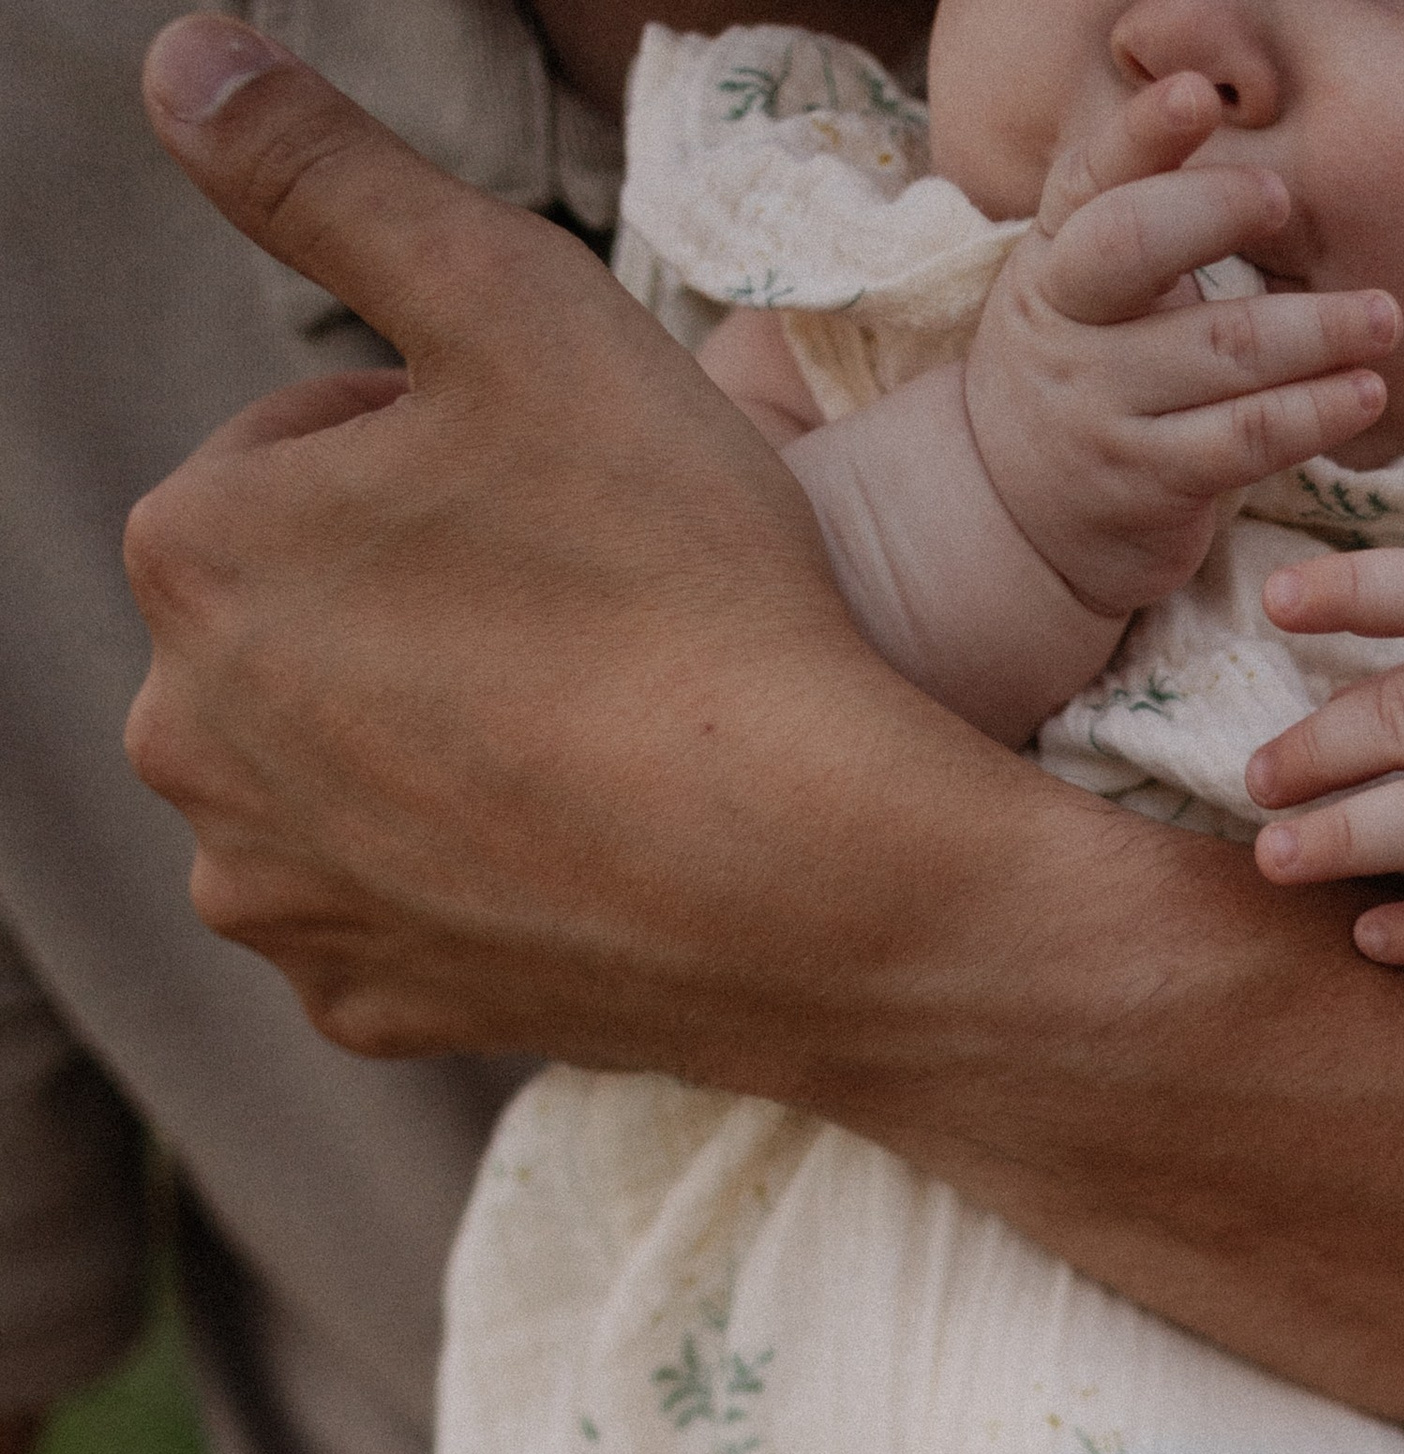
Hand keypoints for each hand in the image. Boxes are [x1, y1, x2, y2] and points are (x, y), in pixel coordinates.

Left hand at [123, 14, 975, 1072]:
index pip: (311, 448)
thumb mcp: (515, 305)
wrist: (820, 884)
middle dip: (428, 593)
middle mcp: (185, 740)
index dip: (461, 453)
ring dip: (440, 728)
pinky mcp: (369, 1006)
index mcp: (194, 551)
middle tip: (597, 616)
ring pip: (345, 758)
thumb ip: (328, 171)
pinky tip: (571, 844)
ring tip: (589, 729)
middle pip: (315, 611)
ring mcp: (274, 895)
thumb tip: (181, 58)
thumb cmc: (682, 590)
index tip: (576, 501)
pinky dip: (468, 872)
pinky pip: (396, 906)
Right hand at [965, 76, 1398, 620]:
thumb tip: (1226, 117)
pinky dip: (1313, 415)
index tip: (1197, 95)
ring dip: (1312, 330)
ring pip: (1216, 351)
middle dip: (1218, 210)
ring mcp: (1103, 408)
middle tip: (1289, 199)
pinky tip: (1363, 393)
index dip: (1141, 134)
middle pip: (1135, 245)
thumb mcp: (1078, 292)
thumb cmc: (1083, 377)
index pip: (1090, 180)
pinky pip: (1243, 439)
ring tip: (1381, 317)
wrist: (1015, 519)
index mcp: (1053, 257)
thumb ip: (1137, 221)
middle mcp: (1066, 324)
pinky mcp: (1147, 483)